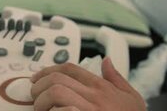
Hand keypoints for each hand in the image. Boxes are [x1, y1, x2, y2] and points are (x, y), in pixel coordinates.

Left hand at [30, 57, 145, 110]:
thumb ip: (117, 78)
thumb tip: (107, 61)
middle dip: (39, 86)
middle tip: (35, 95)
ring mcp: (87, 109)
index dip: (48, 71)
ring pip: (55, 93)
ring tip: (41, 109)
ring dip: (42, 101)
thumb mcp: (131, 96)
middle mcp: (93, 95)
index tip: (37, 78)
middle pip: (58, 78)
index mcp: (102, 86)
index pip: (70, 69)